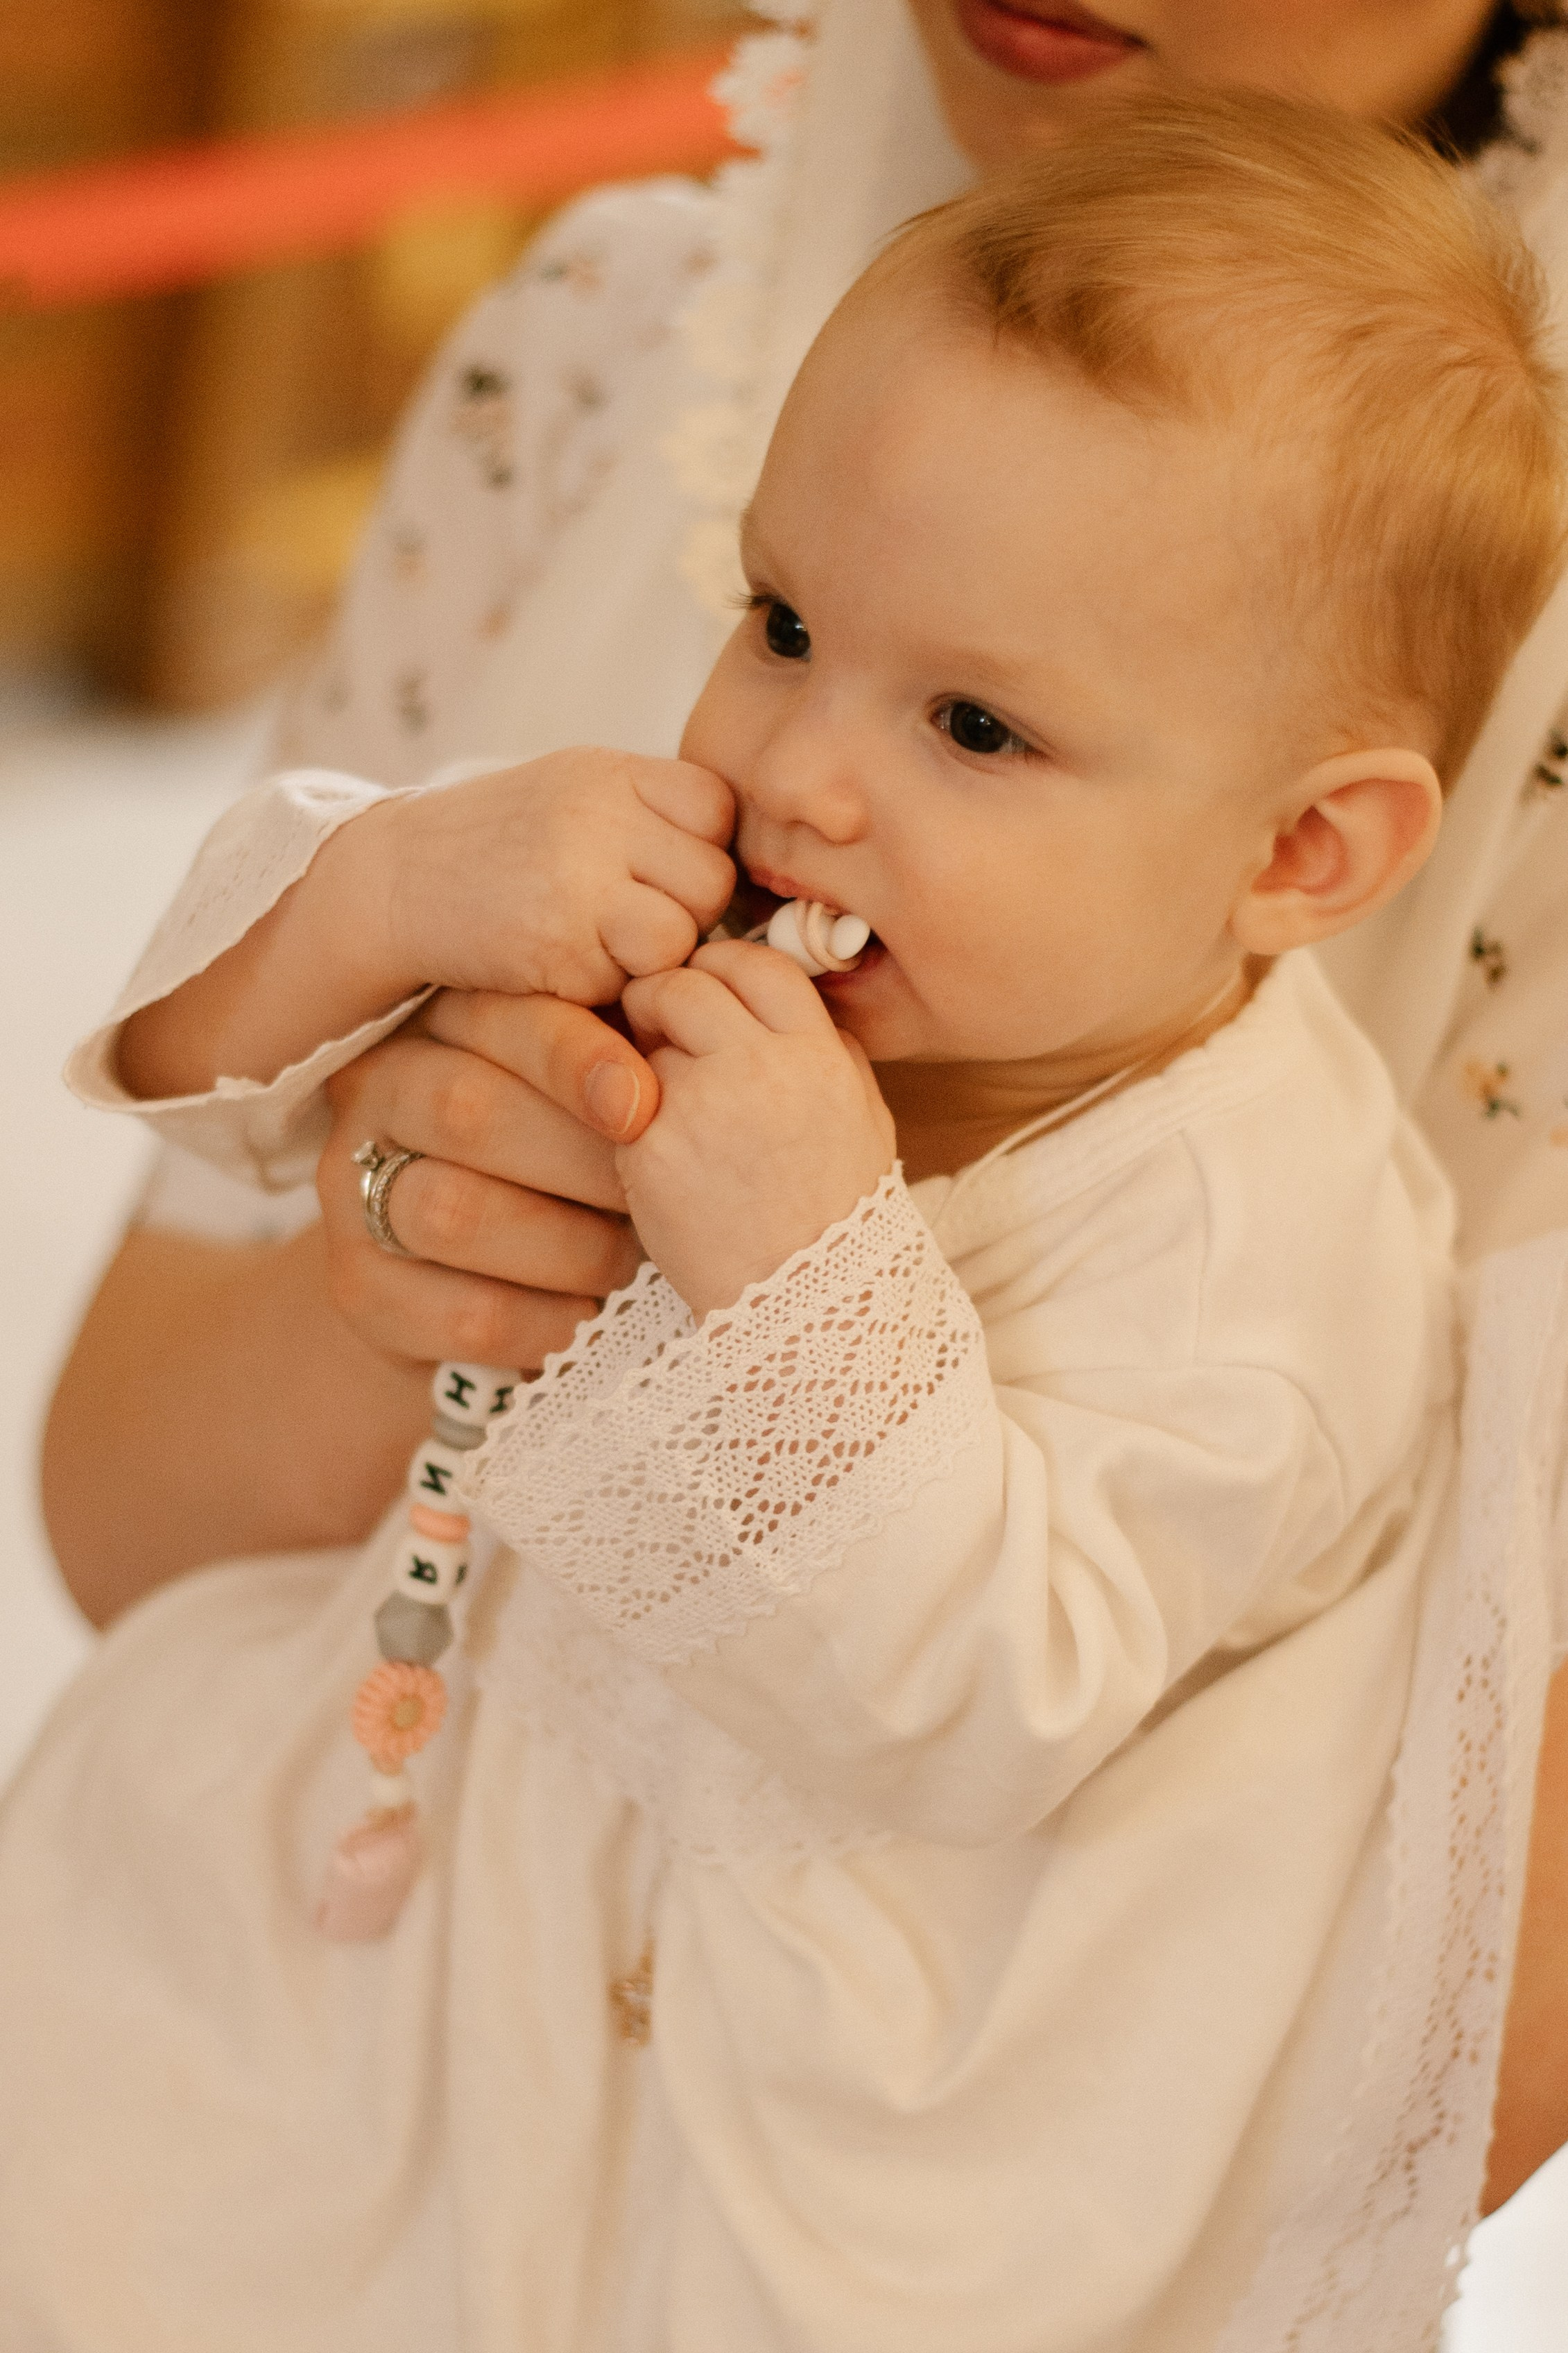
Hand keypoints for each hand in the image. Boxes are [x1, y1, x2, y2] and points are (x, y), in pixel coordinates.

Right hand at [319, 989, 655, 1370]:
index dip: (573, 1056)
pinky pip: (465, 1310)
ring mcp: (349, 1193)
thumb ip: (620, 1059)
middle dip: (581, 1161)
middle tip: (654, 1198)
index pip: (496, 1018)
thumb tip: (683, 1030)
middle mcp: (376, 1092)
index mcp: (439, 1021)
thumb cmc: (564, 1168)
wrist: (472, 1284)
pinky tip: (590, 1316)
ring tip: (627, 1260)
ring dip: (570, 1246)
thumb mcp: (587, 1098)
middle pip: (466, 1109)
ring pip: (456, 1212)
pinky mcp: (358, 1290)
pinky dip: (548, 1320)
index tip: (642, 1102)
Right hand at [373, 747, 736, 1006]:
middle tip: (628, 917)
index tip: (658, 869)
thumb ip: (656, 814)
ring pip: (678, 937)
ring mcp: (576, 884)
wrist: (393, 880)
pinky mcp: (557, 951)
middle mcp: (597, 818)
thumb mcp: (579, 792)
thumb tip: (748, 876)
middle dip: (685, 911)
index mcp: (612, 771)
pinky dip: (605, 986)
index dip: (699, 849)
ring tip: (598, 942)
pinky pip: (626, 982)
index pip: (716, 810)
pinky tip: (560, 962)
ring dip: (651, 956)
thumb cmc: (505, 843)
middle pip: (710, 881)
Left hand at [617, 940, 895, 1319]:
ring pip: (644, 1044)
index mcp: (818, 1055)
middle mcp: (759, 1069)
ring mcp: (699, 1108)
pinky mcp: (649, 1150)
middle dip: (665, 1000)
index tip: (709, 986)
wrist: (809, 1310)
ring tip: (680, 1116)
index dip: (723, 965)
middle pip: (685, 984)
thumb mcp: (863, 1117)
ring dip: (647, 1063)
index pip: (755, 962)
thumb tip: (772, 994)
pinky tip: (669, 1164)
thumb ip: (826, 1047)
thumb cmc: (836, 1215)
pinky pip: (619, 1106)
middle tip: (662, 1033)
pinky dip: (634, 1125)